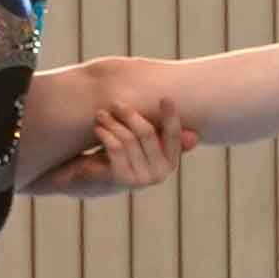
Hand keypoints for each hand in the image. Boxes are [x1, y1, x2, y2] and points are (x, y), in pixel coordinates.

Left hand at [25, 98, 197, 197]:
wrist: (84, 180)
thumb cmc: (116, 156)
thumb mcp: (140, 145)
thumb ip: (162, 137)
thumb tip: (195, 137)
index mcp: (169, 163)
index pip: (174, 136)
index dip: (171, 117)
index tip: (165, 98)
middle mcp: (159, 174)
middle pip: (147, 133)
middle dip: (130, 115)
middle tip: (115, 103)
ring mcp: (141, 179)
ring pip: (129, 139)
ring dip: (112, 123)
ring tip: (100, 115)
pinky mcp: (121, 179)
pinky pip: (116, 147)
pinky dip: (105, 134)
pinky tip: (97, 128)